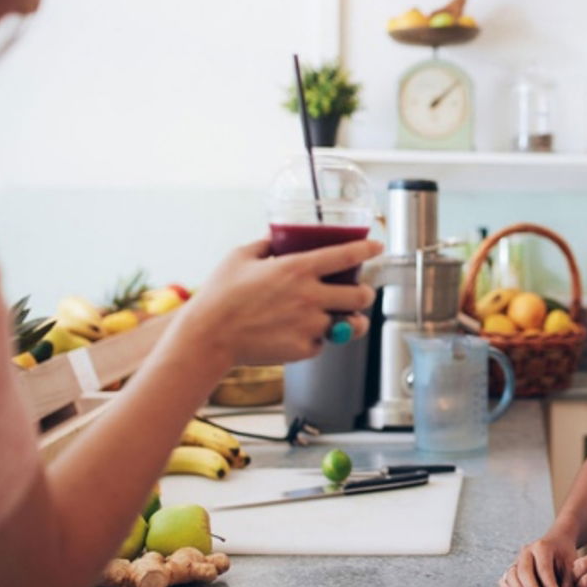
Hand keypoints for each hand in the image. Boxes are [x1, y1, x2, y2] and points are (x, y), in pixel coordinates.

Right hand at [183, 236, 381, 365]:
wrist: (208, 337)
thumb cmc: (219, 295)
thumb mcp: (240, 257)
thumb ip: (266, 244)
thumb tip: (277, 237)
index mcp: (297, 268)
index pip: (346, 255)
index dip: (368, 250)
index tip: (378, 248)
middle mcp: (310, 296)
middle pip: (361, 295)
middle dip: (366, 293)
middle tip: (361, 292)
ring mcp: (309, 324)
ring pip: (350, 324)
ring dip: (352, 320)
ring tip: (345, 318)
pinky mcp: (304, 349)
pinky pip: (323, 343)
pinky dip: (317, 339)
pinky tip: (302, 333)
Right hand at [498, 531, 577, 586]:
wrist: (555, 542)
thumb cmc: (563, 555)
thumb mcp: (570, 564)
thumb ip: (569, 582)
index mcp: (542, 547)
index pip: (544, 568)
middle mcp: (526, 552)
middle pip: (525, 571)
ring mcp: (517, 559)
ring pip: (512, 574)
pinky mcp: (511, 568)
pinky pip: (505, 578)